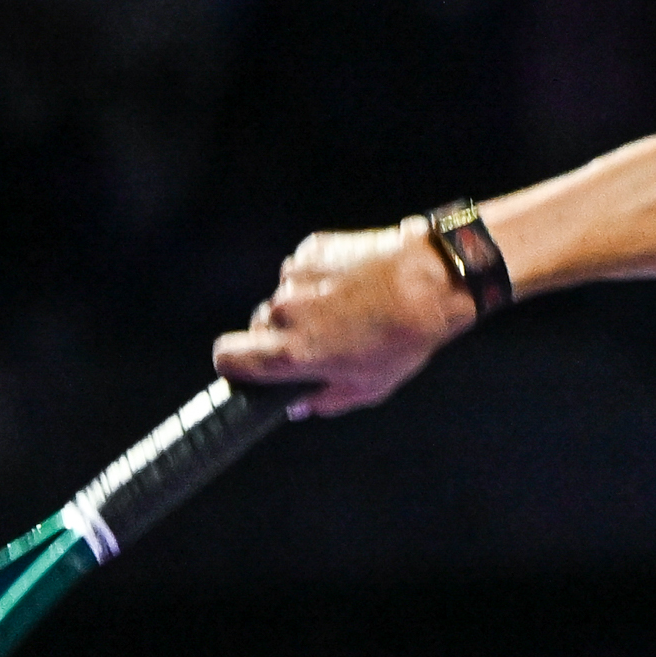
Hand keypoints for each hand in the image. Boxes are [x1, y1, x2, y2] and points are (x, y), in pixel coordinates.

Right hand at [211, 220, 474, 416]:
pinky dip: (317, 277)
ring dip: (302, 304)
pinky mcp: (309, 250)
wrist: (429, 280)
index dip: (233, 363)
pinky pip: (300, 270)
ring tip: (345, 308)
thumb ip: (323, 401)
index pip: (226, 357)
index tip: (249, 365)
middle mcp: (284, 314)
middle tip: (320, 338)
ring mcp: (295, 278)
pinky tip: (350, 283)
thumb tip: (298, 406)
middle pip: (258, 327)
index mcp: (291, 354)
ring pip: (282, 297)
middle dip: (280, 334)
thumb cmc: (401, 340)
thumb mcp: (367, 388)